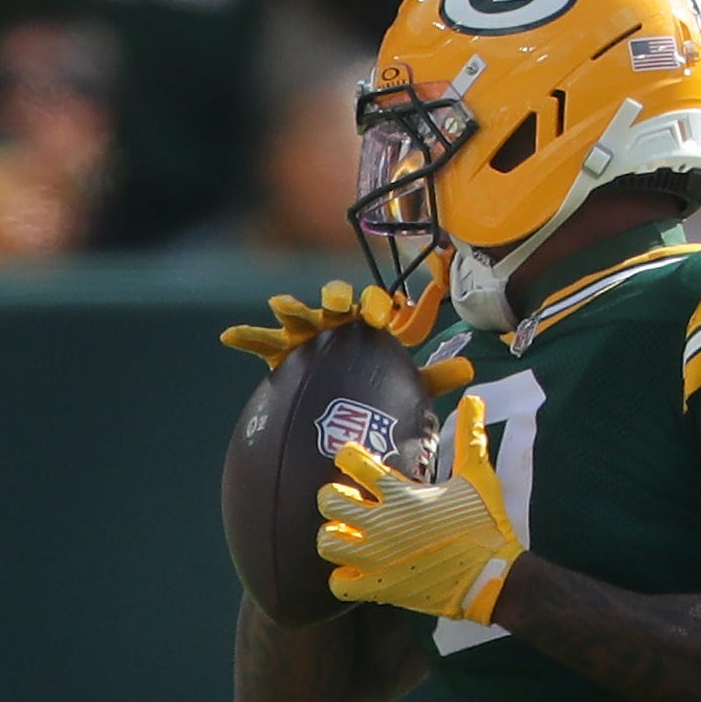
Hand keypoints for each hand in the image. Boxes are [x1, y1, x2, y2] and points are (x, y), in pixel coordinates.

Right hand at [220, 278, 471, 397]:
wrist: (347, 403)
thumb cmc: (377, 386)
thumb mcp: (405, 383)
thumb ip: (433, 377)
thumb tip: (470, 369)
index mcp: (368, 324)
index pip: (375, 307)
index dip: (379, 307)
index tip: (384, 318)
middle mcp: (338, 322)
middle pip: (337, 300)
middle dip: (339, 298)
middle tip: (342, 307)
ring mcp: (309, 332)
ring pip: (301, 313)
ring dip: (294, 307)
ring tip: (284, 306)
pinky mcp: (285, 349)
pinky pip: (263, 341)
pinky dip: (248, 337)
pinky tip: (230, 337)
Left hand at [318, 395, 517, 622]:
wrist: (495, 577)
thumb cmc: (487, 525)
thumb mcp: (479, 478)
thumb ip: (470, 437)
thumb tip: (475, 397)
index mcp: (402, 492)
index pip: (351, 461)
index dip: (348, 458)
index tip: (355, 463)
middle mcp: (384, 522)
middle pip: (328, 500)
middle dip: (332, 498)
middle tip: (347, 502)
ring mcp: (379, 557)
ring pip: (327, 542)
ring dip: (334, 537)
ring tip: (348, 536)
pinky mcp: (382, 587)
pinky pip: (340, 584)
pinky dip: (344, 578)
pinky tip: (358, 571)